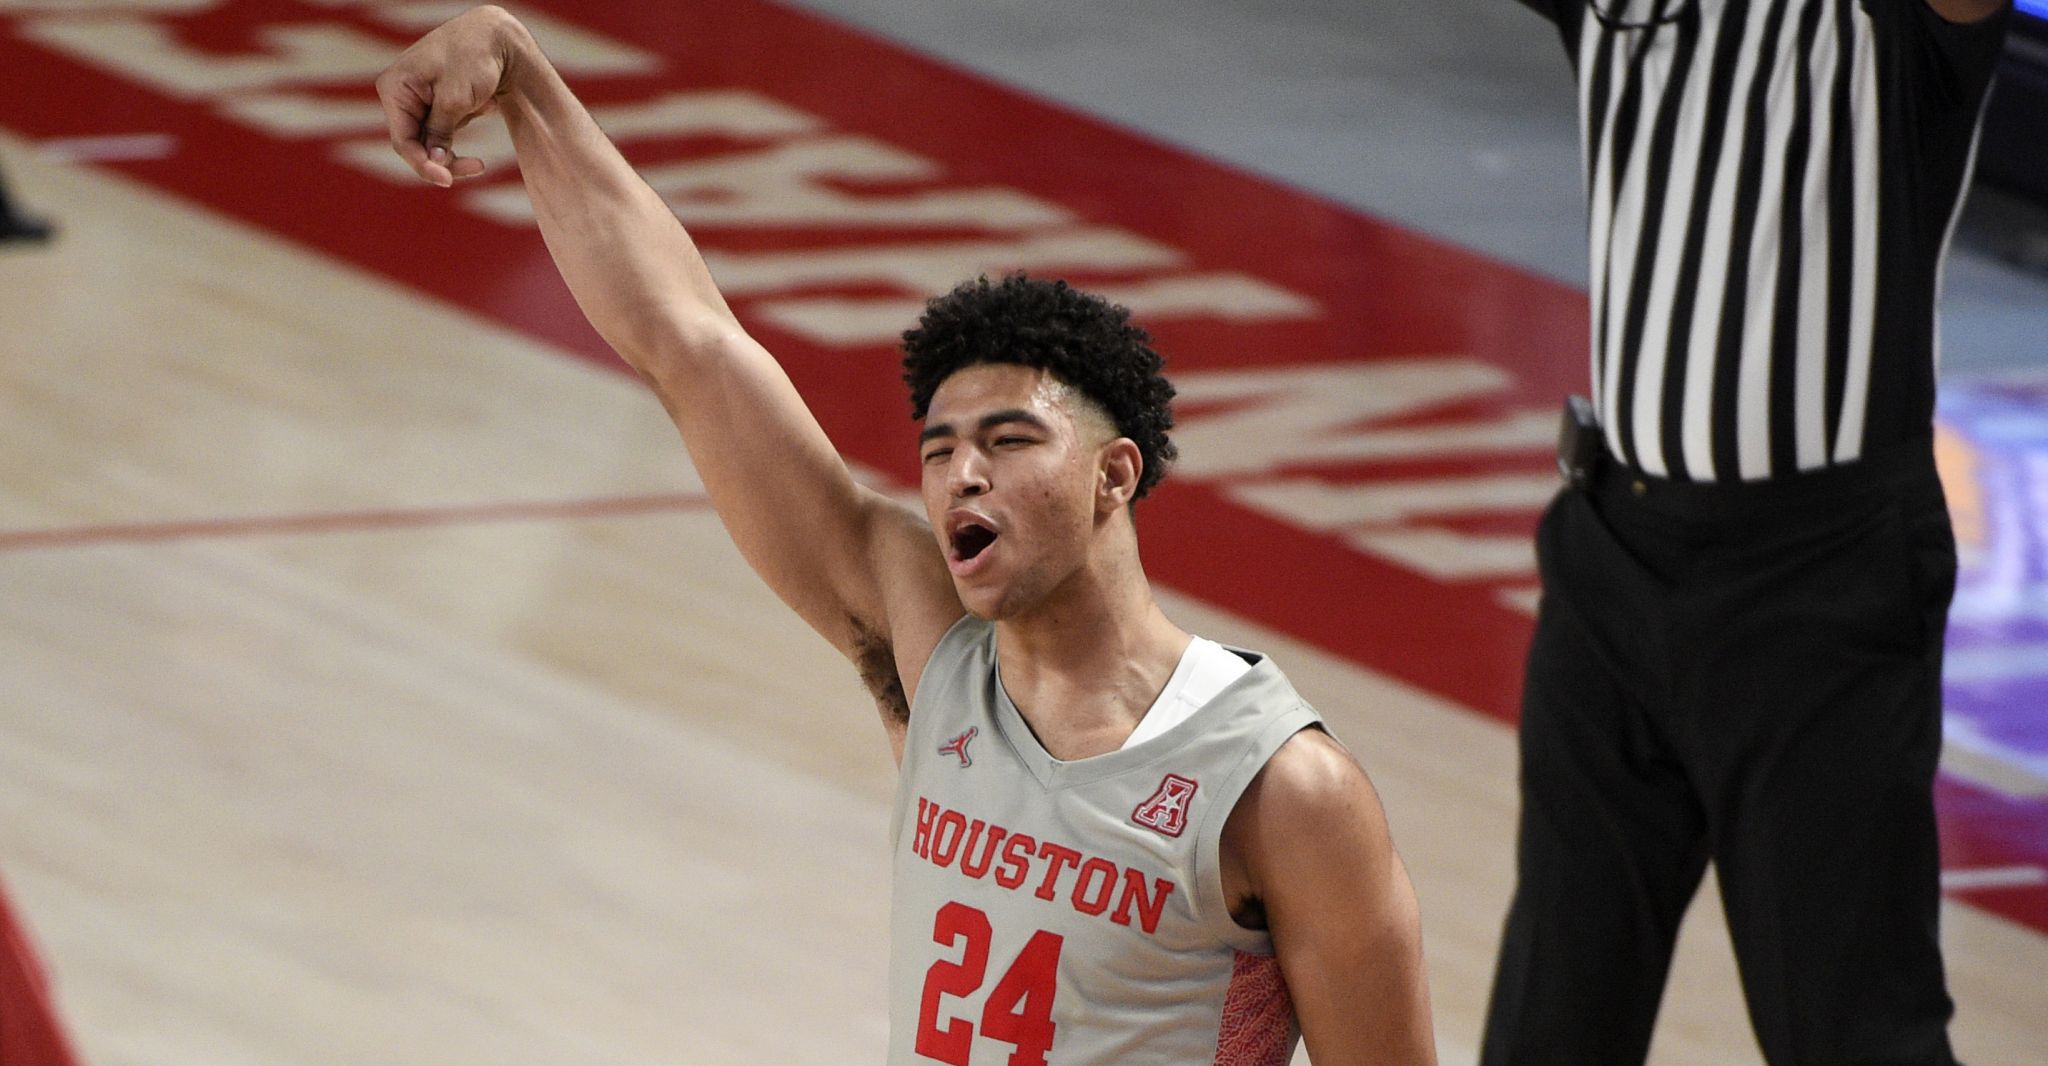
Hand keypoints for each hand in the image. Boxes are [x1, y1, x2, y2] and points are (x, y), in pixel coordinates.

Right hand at [375, 5, 526, 186]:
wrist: (499, 36)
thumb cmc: (474, 58)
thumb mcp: (456, 98)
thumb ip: (440, 131)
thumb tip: (432, 161)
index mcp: (396, 89)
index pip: (403, 141)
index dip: (424, 165)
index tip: (449, 180)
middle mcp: (402, 95)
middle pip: (418, 145)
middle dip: (447, 158)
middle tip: (479, 167)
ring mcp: (420, 99)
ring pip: (435, 140)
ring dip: (462, 136)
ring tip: (487, 106)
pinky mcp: (438, 102)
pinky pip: (449, 128)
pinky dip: (469, 121)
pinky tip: (487, 100)